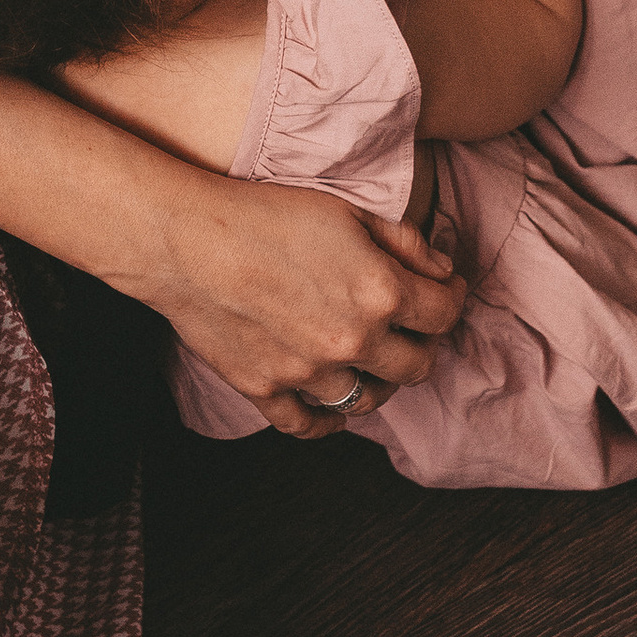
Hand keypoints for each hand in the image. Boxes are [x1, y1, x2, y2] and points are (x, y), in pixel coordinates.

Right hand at [151, 181, 462, 437]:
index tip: (444, 289)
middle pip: (416, 366)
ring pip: (368, 400)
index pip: (445, 313)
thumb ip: (406, 243)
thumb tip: (443, 272)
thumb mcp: (347, 210)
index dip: (451, 298)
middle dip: (423, 343)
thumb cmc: (264, 214)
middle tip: (413, 326)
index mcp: (380, 292)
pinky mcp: (266, 390)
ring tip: (370, 359)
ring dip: (378, 381)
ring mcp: (308, 373)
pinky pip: (308, 426)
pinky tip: (332, 408)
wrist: (184, 240)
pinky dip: (326, 422)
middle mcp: (352, 341)